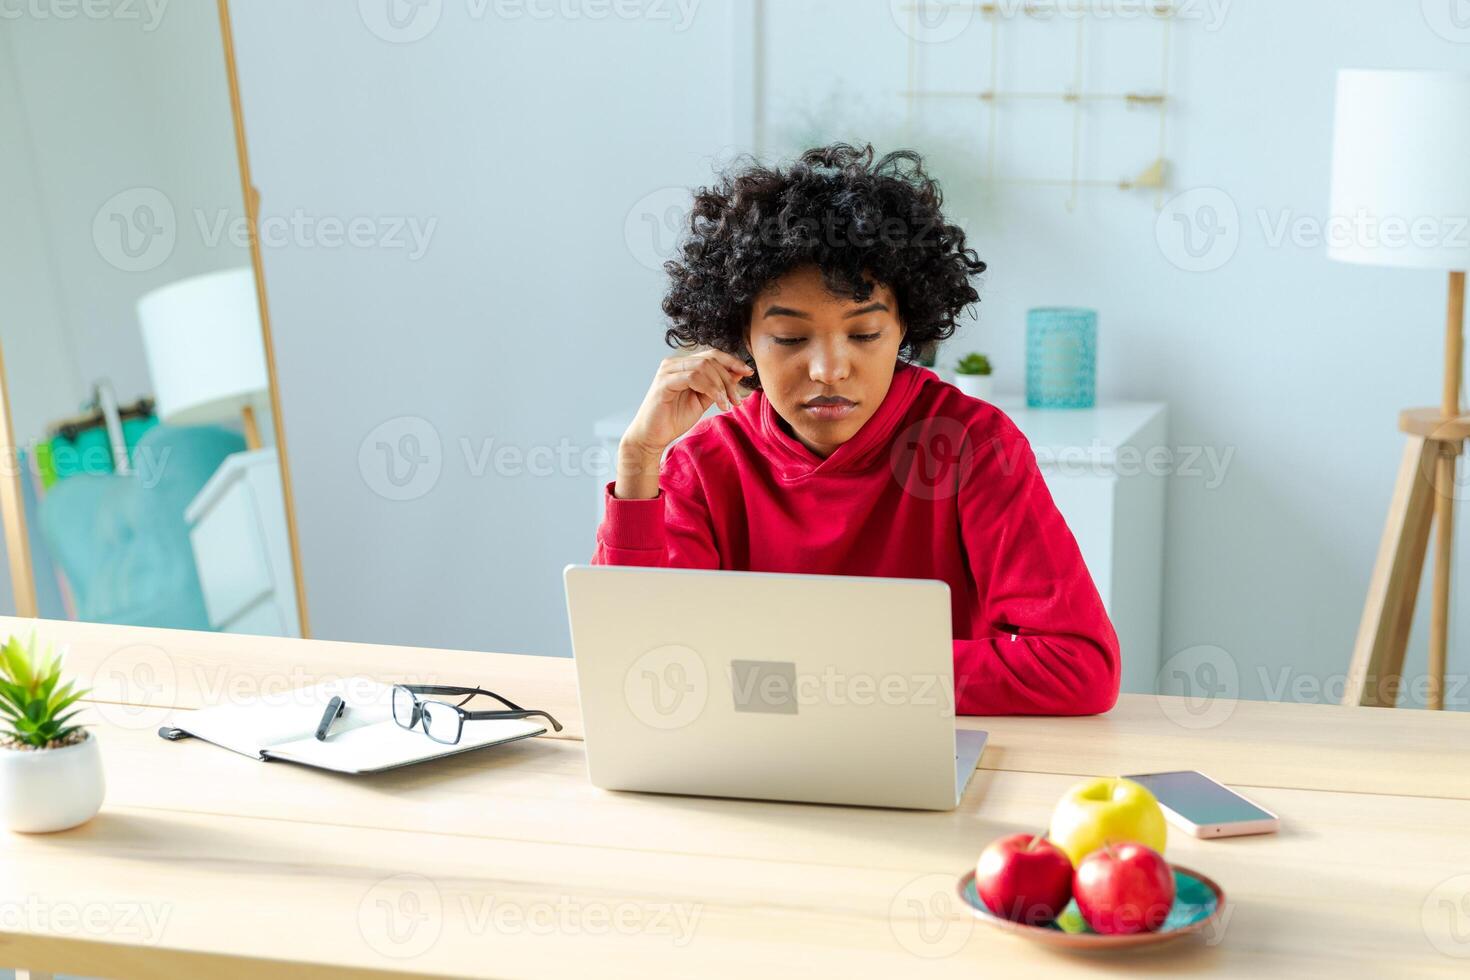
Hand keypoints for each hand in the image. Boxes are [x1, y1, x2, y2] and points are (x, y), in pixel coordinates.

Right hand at [615, 350, 752, 498]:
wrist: (652, 437)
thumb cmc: (674, 418)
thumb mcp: (703, 400)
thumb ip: (717, 386)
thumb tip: (738, 373)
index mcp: (683, 365)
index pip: (712, 354)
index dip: (732, 361)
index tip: (748, 372)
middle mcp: (674, 363)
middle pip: (710, 359)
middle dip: (728, 378)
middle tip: (737, 400)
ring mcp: (667, 371)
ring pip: (703, 366)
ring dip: (721, 385)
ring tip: (727, 404)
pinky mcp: (664, 383)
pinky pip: (693, 377)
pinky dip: (711, 389)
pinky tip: (718, 404)